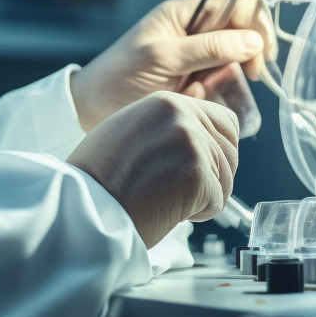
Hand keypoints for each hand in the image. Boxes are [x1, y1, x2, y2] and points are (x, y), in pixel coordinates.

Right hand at [67, 92, 238, 246]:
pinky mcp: (197, 174)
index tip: (195, 167)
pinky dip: (198, 213)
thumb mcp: (131, 129)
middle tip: (176, 187)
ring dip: (203, 196)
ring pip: (226, 179)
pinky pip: (218, 201)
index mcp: (167, 102)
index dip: (216, 150)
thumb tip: (200, 135)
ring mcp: (192, 144)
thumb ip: (167, 126)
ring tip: (165, 197)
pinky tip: (167, 208)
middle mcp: (183, 117)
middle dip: (213, 176)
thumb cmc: (99, 176)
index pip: (224, 121)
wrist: (84, 205)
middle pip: (231, 152)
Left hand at [70, 0, 275, 130]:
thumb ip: (207, 48)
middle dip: (247, 54)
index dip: (254, 21)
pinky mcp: (196, 81)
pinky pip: (222, 83)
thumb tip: (253, 41)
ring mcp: (196, 57)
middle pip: (240, 32)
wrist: (93, 109)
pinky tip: (201, 99)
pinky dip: (219, 93)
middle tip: (248, 76)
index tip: (262, 49)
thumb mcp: (163, 58)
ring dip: (229, 77)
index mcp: (184, 13)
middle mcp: (194, 32)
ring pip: (234, 61)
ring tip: (208, 90)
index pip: (232, 3)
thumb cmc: (120, 76)